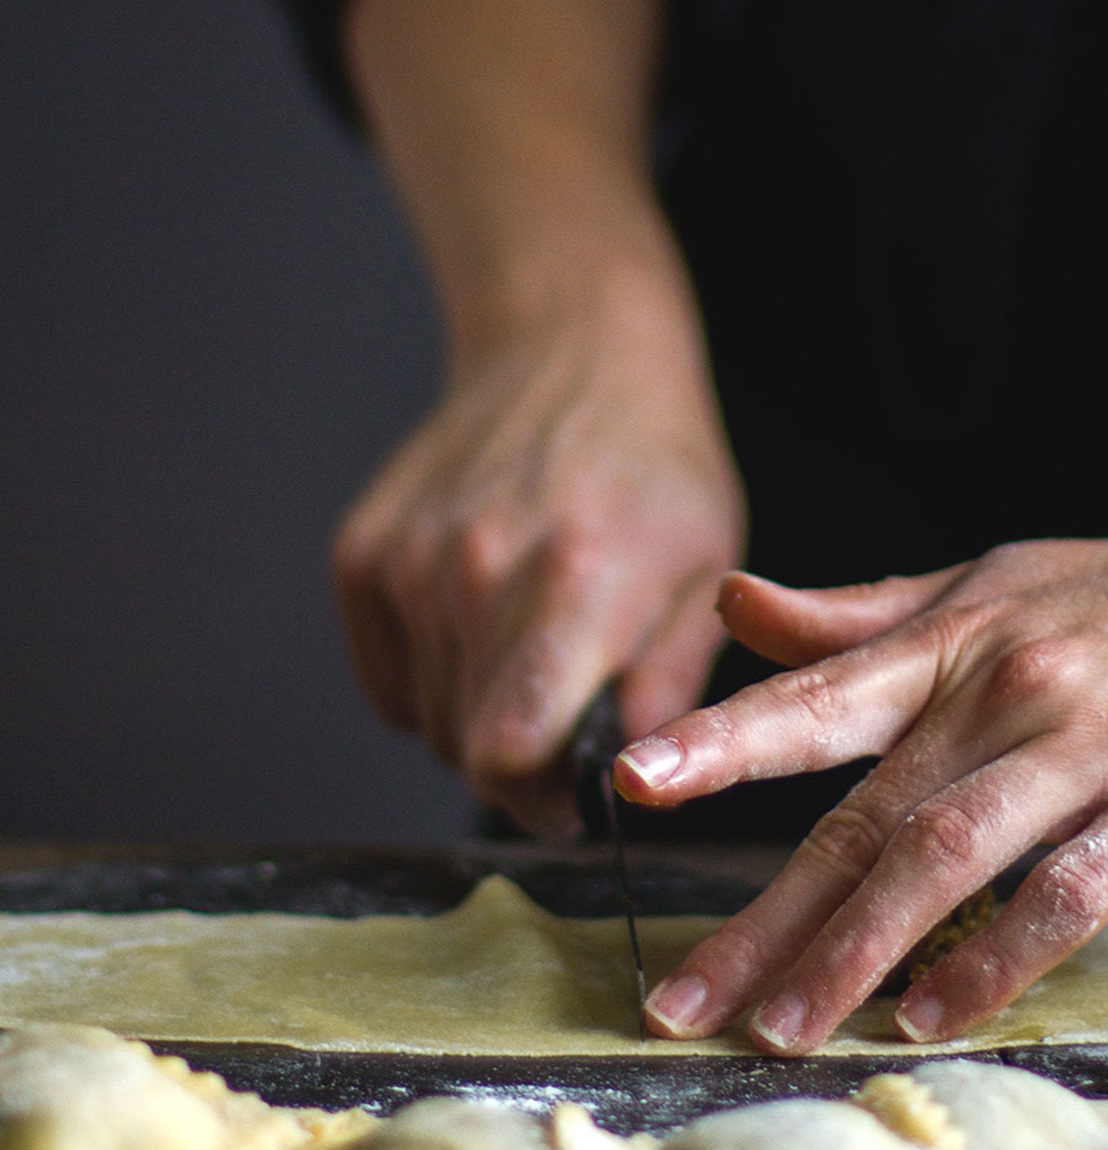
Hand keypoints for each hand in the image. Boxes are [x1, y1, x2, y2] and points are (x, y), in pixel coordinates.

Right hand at [333, 304, 745, 832]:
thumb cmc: (655, 468)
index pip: (507, 750)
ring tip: (533, 649)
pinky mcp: (361, 555)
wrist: (568, 351)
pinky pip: (389, 681)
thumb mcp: (705, 576)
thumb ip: (668, 686)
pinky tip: (482, 623)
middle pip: (468, 749)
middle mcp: (474, 570)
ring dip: (479, 717)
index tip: (574, 795)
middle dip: (522, 763)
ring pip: (429, 721)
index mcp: (573, 580)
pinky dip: (431, 679)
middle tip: (570, 717)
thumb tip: (633, 777)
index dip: (539, 798)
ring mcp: (407, 560)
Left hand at [619, 478, 1107, 1048]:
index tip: (633, 780)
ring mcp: (1087, 750)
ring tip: (781, 1028)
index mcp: (952, 645)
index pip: (816, 695)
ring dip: (856, 950)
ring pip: (946, 858)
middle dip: (762, 914)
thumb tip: (734, 608)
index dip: (722, 738)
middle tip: (679, 1001)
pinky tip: (936, 1013)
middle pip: (860, 816)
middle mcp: (1002, 696)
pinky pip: (1069, 890)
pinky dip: (999, 955)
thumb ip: (857, 614)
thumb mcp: (988, 580)